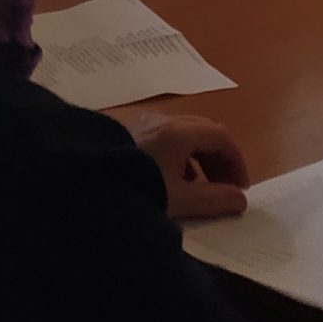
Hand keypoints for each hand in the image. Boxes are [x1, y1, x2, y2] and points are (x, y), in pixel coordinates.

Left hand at [119, 110, 249, 219]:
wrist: (80, 183)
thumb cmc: (135, 189)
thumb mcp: (177, 200)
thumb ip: (212, 200)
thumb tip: (240, 200)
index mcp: (179, 132)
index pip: (221, 137)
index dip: (237, 161)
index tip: (242, 188)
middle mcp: (162, 120)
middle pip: (202, 131)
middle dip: (219, 159)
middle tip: (225, 188)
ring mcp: (141, 123)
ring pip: (182, 134)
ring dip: (198, 158)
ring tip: (199, 188)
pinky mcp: (126, 132)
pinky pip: (163, 138)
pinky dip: (177, 156)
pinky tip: (169, 180)